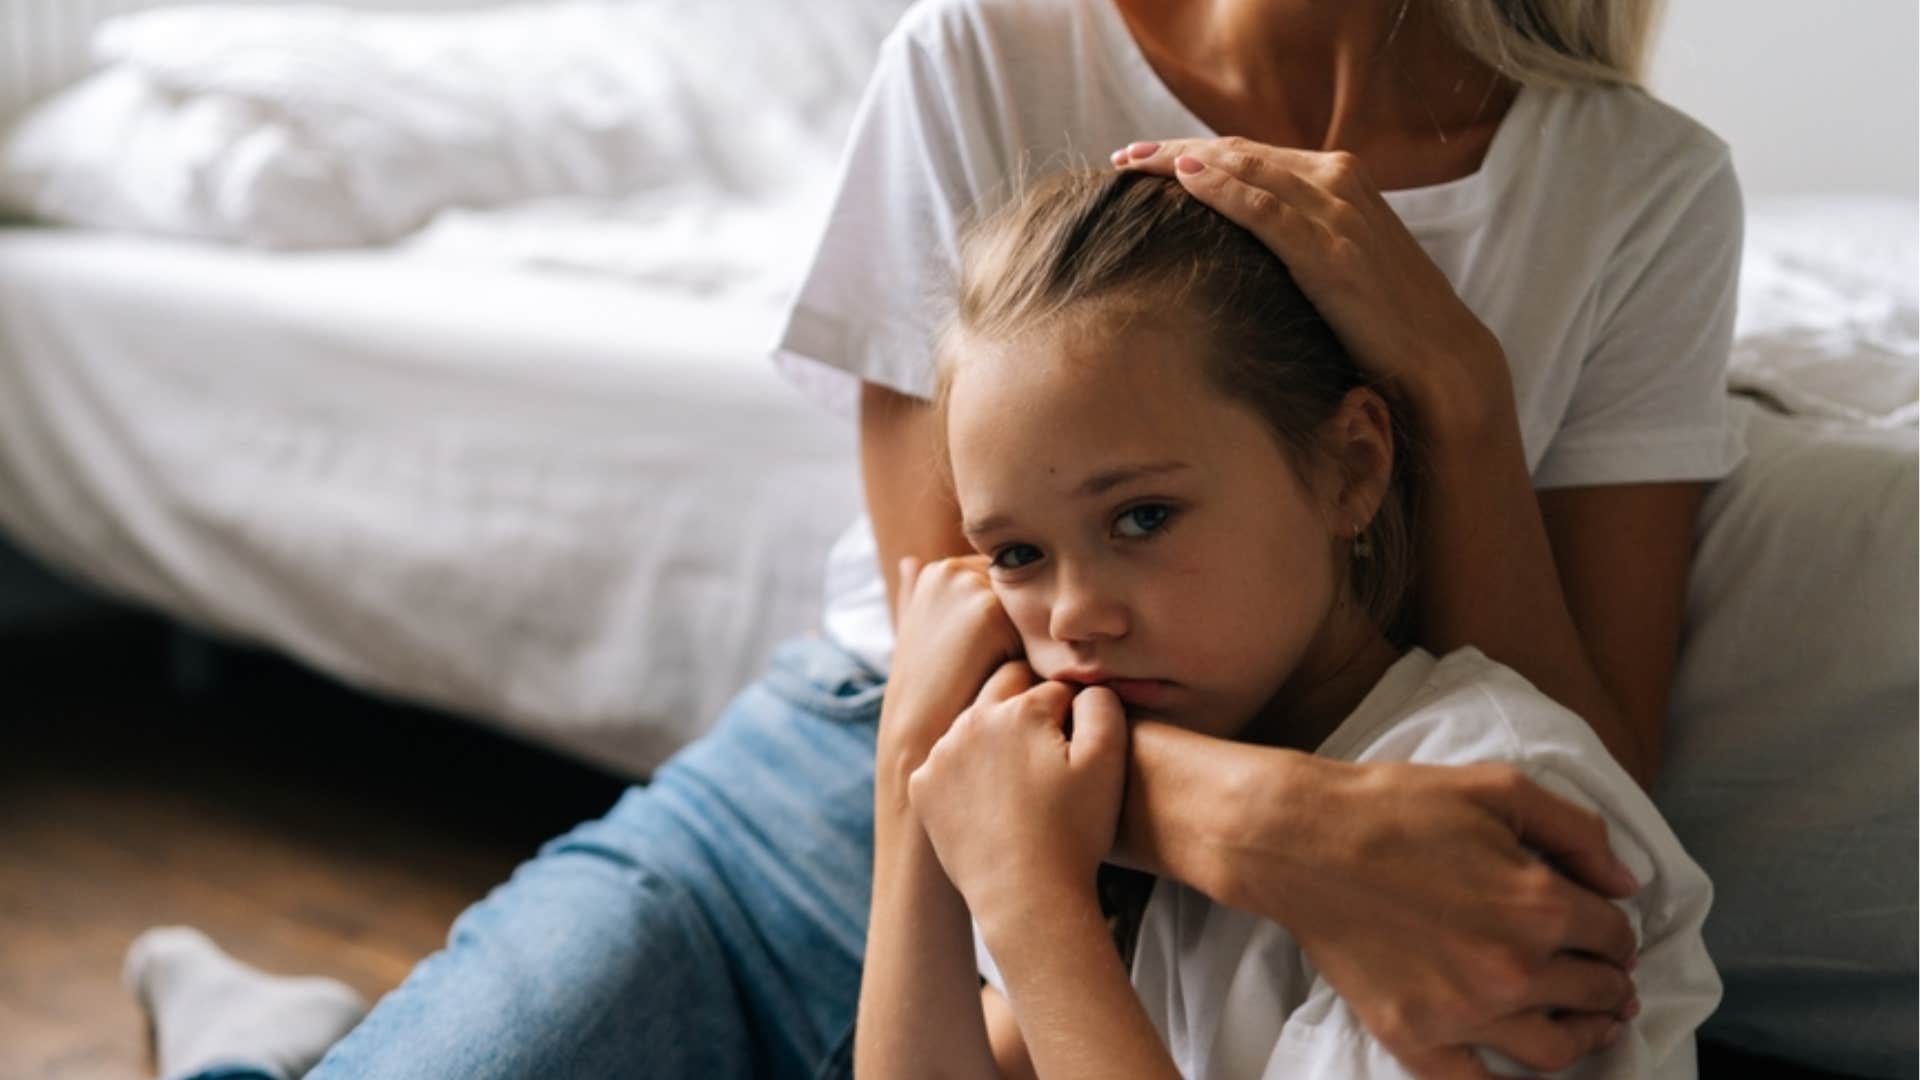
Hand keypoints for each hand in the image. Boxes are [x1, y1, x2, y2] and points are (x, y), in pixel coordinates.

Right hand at [879, 555, 1023, 777]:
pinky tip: (1015, 686)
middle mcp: (953, 569)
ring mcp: (969, 586)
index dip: (1015, 630)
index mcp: (942, 571)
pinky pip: (1039, 632)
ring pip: (1036, 614)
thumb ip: (917, 596)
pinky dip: (1037, 660)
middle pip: (1027, 596)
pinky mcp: (986, 611)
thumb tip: (911, 561)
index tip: (1001, 666)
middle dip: (1030, 631)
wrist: (920, 749)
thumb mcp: (916, 636)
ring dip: (1038, 646)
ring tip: (1014, 682)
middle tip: (1015, 676)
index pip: (1010, 589)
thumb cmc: (928, 699)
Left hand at [909, 661, 1128, 921]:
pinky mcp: (923, 786)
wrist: (1025, 897)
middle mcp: (972, 721)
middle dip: (1029, 709)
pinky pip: (947, 760)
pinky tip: (989, 798)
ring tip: (1021, 779)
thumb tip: (1083, 687)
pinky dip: (966, 770)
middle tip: (1048, 755)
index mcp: (1019, 710)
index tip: (1078, 753)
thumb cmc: (1074, 831)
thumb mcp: (1108, 761)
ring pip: (974, 723)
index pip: (1055, 691)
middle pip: (1007, 690)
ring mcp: (941, 754)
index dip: (1074, 718)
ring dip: (995, 736)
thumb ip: (1102, 704)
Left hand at [1113, 138, 1506, 426]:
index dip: (1194, 151)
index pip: (1251, 153)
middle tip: (1125, 158)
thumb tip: (1239, 238)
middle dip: (1175, 152)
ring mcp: (1336, 212)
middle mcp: (1338, 180)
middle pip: (1239, 153)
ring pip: (1246, 170)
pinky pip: (1265, 209)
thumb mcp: (1336, 257)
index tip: (1146, 158)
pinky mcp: (1330, 249)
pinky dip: (1223, 190)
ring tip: (1136, 165)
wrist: (1436, 354)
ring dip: (1183, 163)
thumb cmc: (1380, 316)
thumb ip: (1295, 232)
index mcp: (1338, 177)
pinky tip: (1185, 181)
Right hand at [1226, 754, 1640, 1077]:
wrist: (1300, 841)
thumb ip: (1577, 832)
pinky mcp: (1416, 1037)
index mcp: (1538, 905)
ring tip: (1590, 1024)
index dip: (1616, 930)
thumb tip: (1627, 883)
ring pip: (1556, 1049)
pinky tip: (1523, 1074)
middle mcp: (1512, 969)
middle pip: (1594, 993)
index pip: (1613, 935)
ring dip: (1586, 1035)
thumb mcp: (1498, 789)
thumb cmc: (1396, 806)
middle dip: (1609, 981)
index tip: (1603, 927)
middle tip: (1607, 976)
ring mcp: (1464, 1013)